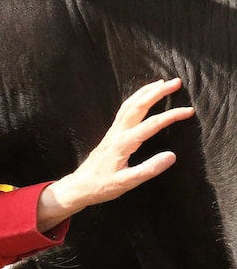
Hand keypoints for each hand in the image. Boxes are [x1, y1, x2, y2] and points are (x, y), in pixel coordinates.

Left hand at [37, 78, 194, 231]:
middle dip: (158, 92)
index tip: (189, 111)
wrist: (80, 186)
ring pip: (129, 104)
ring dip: (146, 91)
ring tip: (162, 82)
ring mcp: (113, 131)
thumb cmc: (102, 186)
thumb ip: (149, 169)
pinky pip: (124, 110)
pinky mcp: (111, 134)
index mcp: (123, 143)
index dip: (171, 116)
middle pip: (138, 105)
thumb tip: (171, 156)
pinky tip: (142, 97)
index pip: (151, 124)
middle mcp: (117, 133)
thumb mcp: (127, 182)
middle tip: (176, 82)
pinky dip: (136, 99)